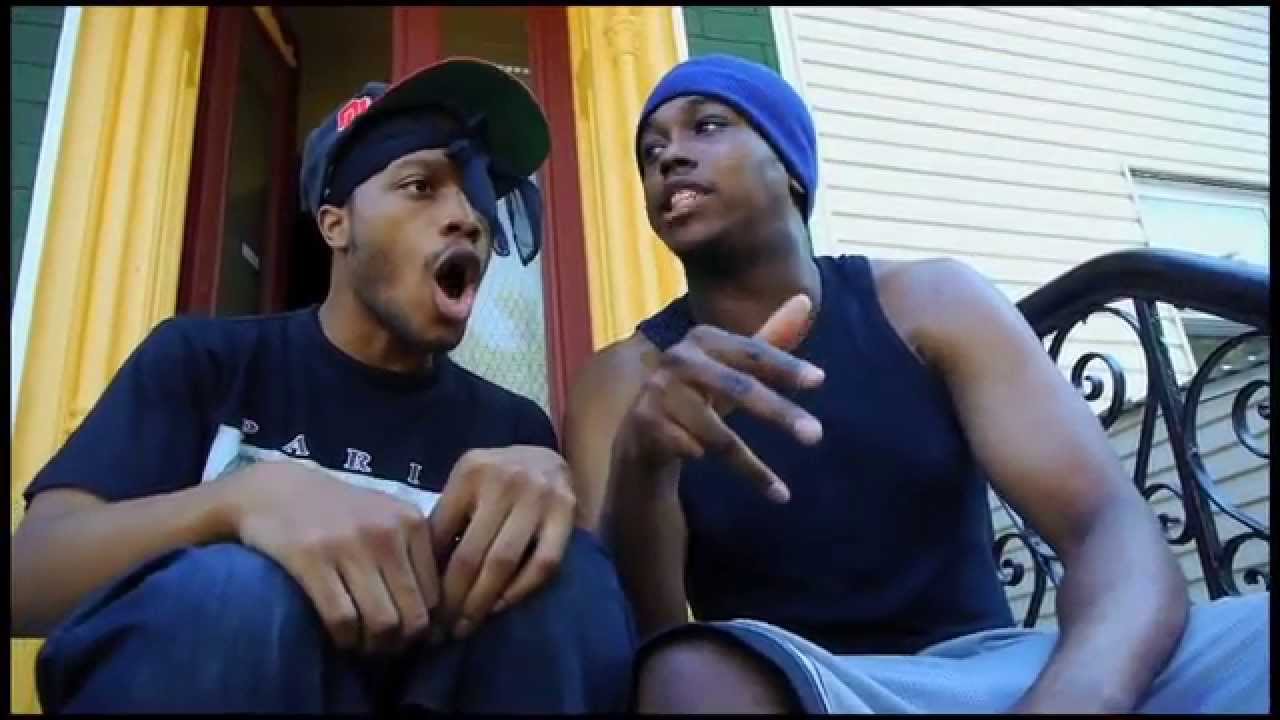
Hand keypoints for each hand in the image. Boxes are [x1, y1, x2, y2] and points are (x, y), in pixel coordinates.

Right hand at [221, 461, 438, 654]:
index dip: (425, 626)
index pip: (435, 594)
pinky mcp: (312, 558)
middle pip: (412, 614)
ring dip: (374, 646)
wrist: (276, 489)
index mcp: (411, 522)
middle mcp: (387, 532)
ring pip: (382, 622)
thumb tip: (436, 617)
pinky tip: (341, 637)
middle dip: (401, 642)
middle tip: (386, 647)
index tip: (408, 635)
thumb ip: (412, 554)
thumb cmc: (337, 512)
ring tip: (364, 644)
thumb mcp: (385, 518)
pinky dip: (346, 639)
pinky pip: (343, 618)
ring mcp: (349, 544)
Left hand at [429, 445, 575, 640]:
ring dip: (482, 603)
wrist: (546, 458)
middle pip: (471, 554)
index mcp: (472, 472)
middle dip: (452, 599)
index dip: (429, 577)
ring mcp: (539, 496)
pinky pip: (543, 564)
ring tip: (465, 626)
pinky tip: (500, 607)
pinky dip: (519, 590)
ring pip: (504, 563)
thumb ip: (446, 520)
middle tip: (440, 631)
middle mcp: (505, 481)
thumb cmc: (495, 479)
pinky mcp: (566, 513)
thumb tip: (420, 577)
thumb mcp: (465, 486)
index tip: (421, 609)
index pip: (441, 535)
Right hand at [614, 294, 824, 501]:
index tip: (820, 381)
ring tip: (783, 494)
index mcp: (703, 339)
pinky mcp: (645, 423)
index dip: (785, 366)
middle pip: (739, 389)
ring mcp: (658, 391)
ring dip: (752, 467)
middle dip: (779, 414)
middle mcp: (678, 359)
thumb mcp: (734, 369)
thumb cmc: (698, 395)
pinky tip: (710, 468)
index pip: (753, 352)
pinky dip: (703, 460)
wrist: (642, 432)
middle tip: (817, 436)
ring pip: (717, 434)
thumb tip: (805, 298)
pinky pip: (691, 449)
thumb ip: (769, 339)